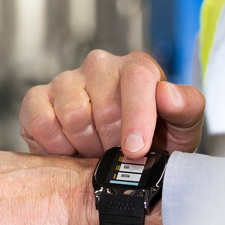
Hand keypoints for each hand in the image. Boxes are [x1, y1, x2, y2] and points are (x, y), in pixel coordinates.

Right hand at [20, 50, 204, 158]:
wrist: (113, 158)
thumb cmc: (151, 140)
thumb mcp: (181, 129)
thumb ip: (187, 107)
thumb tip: (167, 94)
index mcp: (137, 67)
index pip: (137, 78)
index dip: (137, 116)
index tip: (135, 149)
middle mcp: (99, 66)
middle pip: (104, 107)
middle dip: (113, 143)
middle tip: (118, 155)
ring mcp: (65, 80)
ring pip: (72, 116)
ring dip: (86, 146)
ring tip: (94, 151)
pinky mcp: (37, 98)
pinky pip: (41, 123)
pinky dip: (55, 146)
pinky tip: (69, 149)